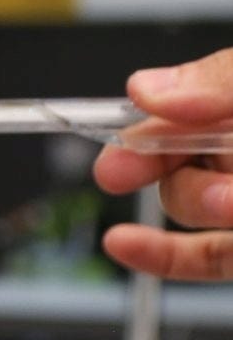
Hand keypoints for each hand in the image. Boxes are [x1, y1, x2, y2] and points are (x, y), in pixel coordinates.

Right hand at [96, 48, 232, 279]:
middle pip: (178, 153)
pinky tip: (122, 243)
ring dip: (197, 203)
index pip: (185, 100)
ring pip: (188, 205)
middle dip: (159, 160)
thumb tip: (150, 87)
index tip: (117, 122)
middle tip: (124, 168)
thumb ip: (224, 81)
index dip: (147, 112)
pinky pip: (199, 258)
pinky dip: (158, 255)